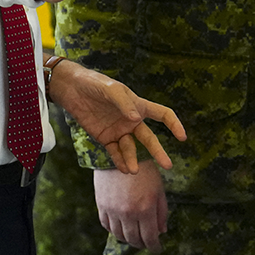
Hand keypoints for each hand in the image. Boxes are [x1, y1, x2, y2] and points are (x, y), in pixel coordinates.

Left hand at [47, 61, 185, 172]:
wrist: (72, 90)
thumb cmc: (94, 84)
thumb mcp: (110, 89)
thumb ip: (124, 103)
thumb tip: (137, 119)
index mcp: (138, 105)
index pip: (162, 115)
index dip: (174, 125)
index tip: (182, 137)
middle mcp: (131, 120)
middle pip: (149, 138)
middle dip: (158, 151)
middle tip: (168, 165)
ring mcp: (119, 130)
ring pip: (131, 149)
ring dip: (133, 160)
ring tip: (133, 170)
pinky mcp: (105, 138)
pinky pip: (115, 152)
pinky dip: (120, 161)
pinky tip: (124, 169)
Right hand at [96, 161, 168, 249]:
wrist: (120, 153)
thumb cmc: (145, 171)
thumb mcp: (159, 190)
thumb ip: (161, 212)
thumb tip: (161, 231)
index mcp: (145, 209)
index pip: (149, 238)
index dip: (154, 247)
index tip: (157, 249)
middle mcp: (128, 213)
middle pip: (134, 239)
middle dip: (142, 244)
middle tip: (146, 244)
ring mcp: (113, 210)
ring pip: (119, 235)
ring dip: (128, 239)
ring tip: (134, 237)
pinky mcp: (101, 206)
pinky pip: (107, 226)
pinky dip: (114, 230)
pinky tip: (121, 228)